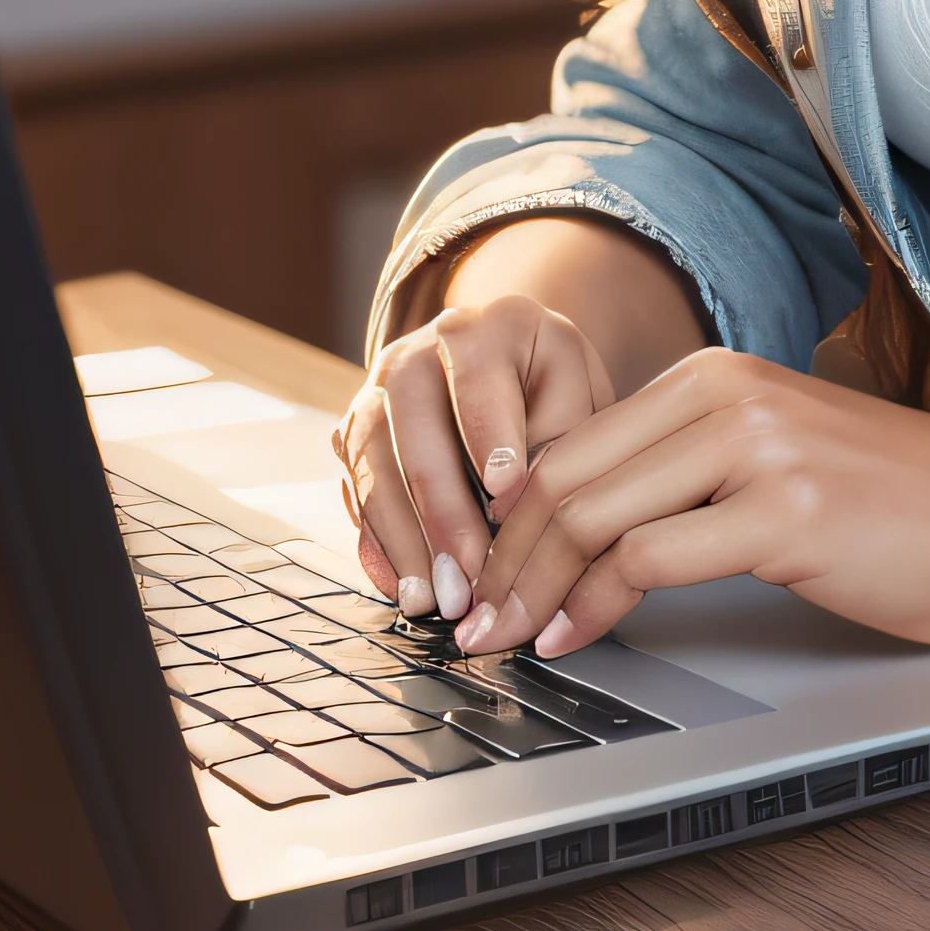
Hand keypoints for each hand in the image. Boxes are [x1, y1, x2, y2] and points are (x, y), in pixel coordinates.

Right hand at [333, 294, 612, 622]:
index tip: (507, 496)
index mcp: (478, 330)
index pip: (477, 385)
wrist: (509, 369)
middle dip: (442, 514)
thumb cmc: (550, 386)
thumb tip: (516, 505)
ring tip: (437, 600)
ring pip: (374, 469)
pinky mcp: (353, 441)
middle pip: (414, 433)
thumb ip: (557, 434)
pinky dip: (381, 548)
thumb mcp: (577, 389)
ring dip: (406, 542)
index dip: (489, 441)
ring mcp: (373, 398)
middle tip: (469, 577)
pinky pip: (357, 498)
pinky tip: (408, 589)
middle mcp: (412, 356)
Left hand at [446, 347, 929, 659]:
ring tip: (502, 640)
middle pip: (567, 477)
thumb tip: (587, 536)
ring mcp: (757, 449)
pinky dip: (595, 606)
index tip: (479, 580)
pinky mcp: (786, 513)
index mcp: (718, 377)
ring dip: (532, 588)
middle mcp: (729, 396)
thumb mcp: (778, 463)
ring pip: (594, 514)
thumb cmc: (903, 505)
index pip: (573, 446)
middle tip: (467, 622)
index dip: (509, 522)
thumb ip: (690, 475)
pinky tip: (576, 637)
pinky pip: (652, 559)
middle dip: (502, 559)